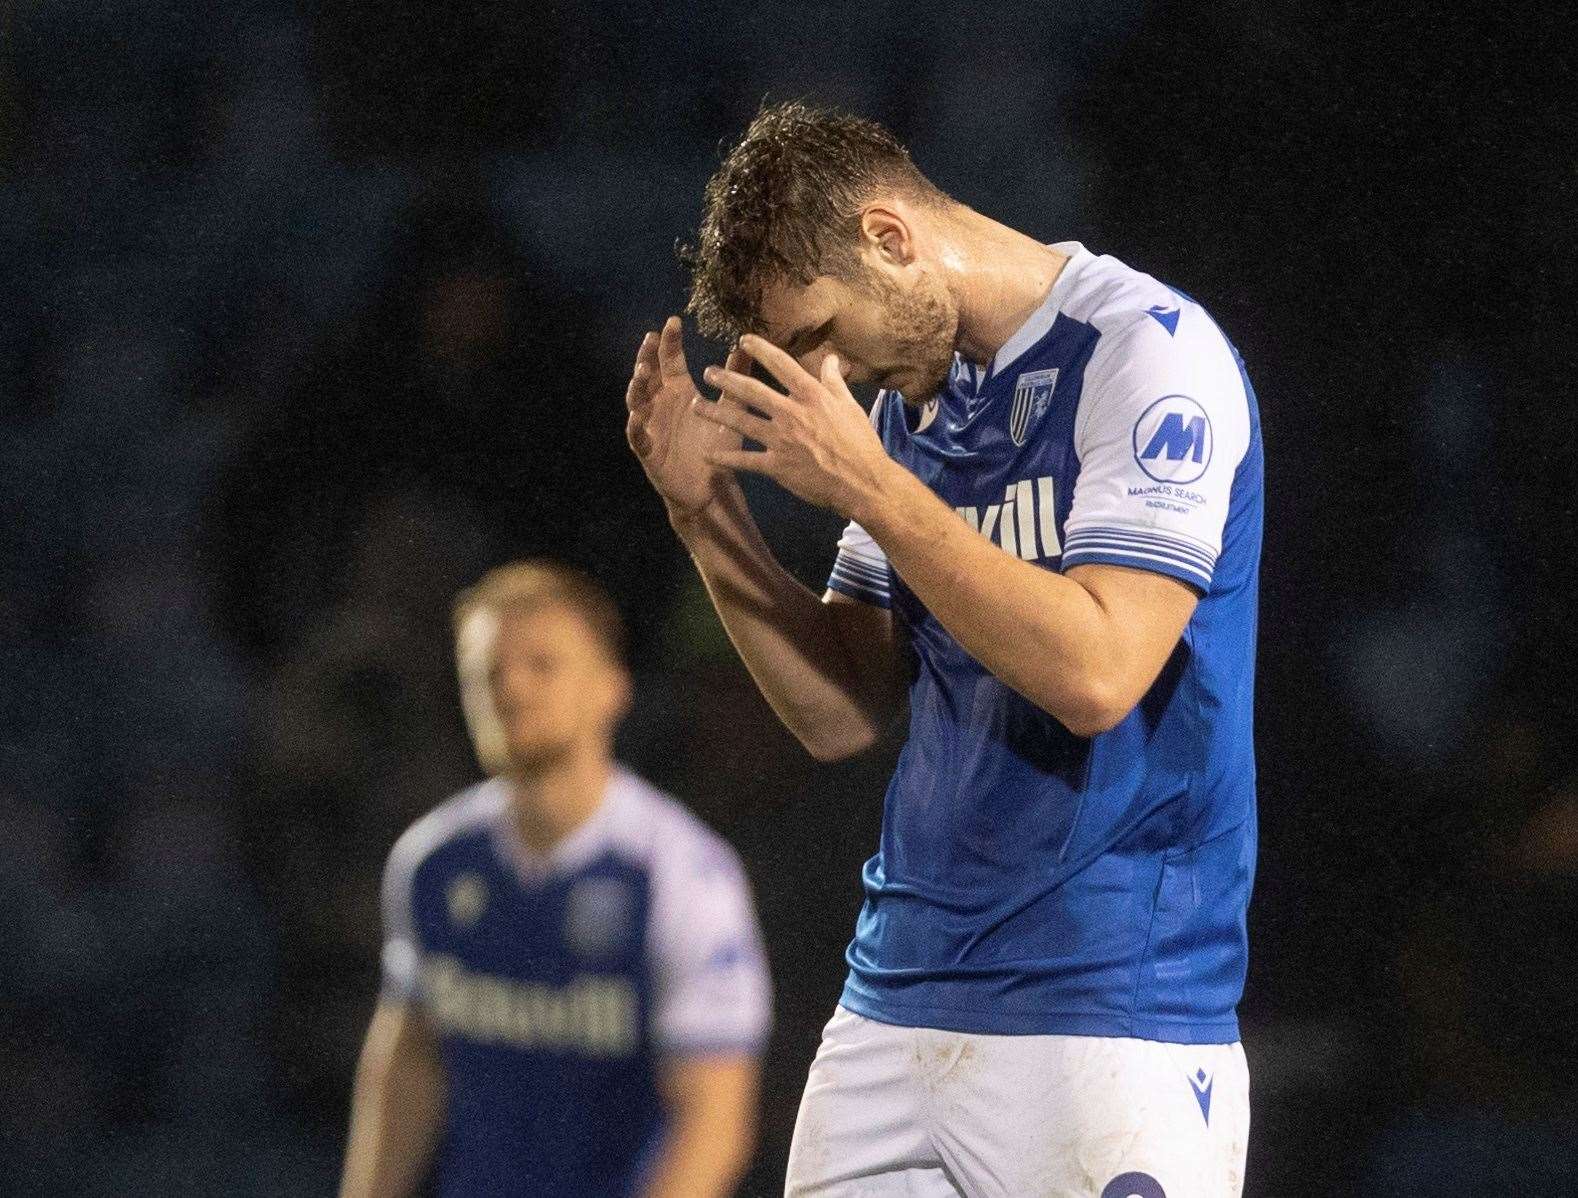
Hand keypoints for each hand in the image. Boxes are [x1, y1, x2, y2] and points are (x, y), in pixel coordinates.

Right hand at [625, 317, 749, 522]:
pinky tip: (638, 415)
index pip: (670, 361)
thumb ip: (735, 382)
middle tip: (650, 339)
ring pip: (637, 401)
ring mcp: (651, 425)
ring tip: (642, 372)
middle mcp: (662, 404)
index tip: (672, 322)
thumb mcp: (730, 411)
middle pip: (649, 375)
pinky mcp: (648, 449)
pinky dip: (636, 424)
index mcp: (680, 392)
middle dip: (647, 356)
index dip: (669, 342)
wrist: (710, 485)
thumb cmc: (717, 446)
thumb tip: (743, 350)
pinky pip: (637, 435)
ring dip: (637, 386)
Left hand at [695, 336, 893, 521]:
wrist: (863, 483)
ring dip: (716, 413)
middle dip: (727, 379)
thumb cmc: (860, 443)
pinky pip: (745, 461)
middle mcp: (792, 413)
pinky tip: (708, 454)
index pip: (781, 364)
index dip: (760, 349)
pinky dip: (725, 458)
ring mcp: (782, 440)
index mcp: (811, 396)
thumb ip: (834, 381)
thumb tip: (832, 358)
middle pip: (752, 390)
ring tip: (697, 406)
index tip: (743, 340)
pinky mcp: (777, 467)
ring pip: (741, 421)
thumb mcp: (850, 406)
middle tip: (708, 372)